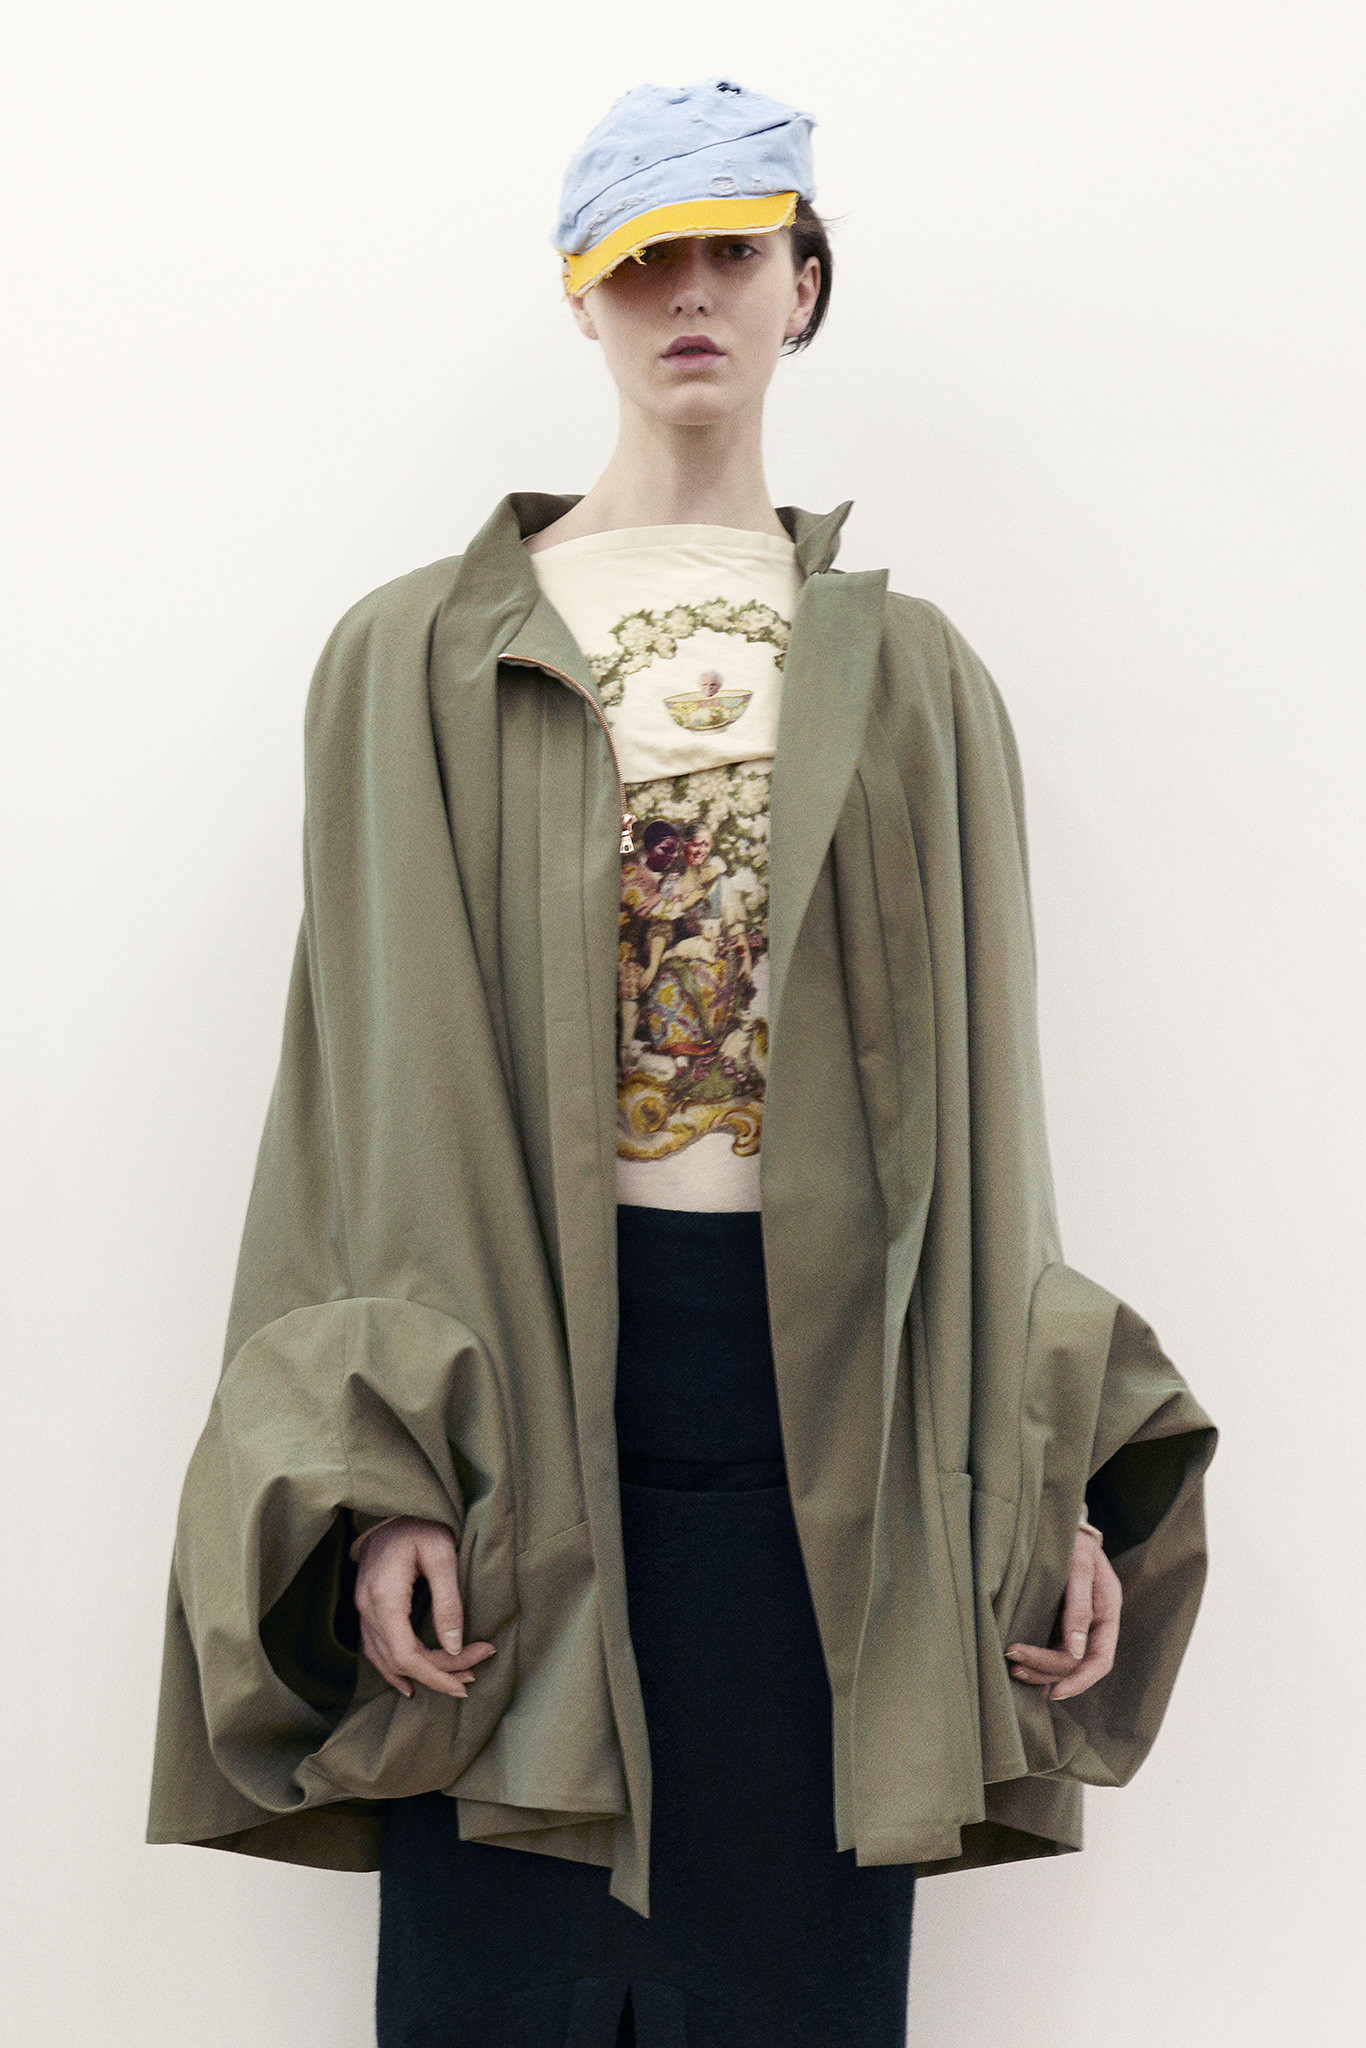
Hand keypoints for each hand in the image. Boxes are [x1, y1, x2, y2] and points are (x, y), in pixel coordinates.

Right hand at [353, 1516, 496, 1700]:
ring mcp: (362, 1608)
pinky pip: (374, 1648)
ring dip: (420, 1673)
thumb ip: (448, 1601)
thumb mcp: (442, 1554)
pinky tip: (409, 1680)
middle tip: (473, 1674)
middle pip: (399, 1661)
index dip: (436, 1675)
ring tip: (455, 1678)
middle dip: (438, 1672)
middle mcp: (367, 1607)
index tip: (465, 1683)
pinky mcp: (365, 1606)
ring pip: (385, 1659)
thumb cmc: (420, 1524)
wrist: (391, 1505)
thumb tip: (453, 1646)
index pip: (407, 1655)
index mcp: (384, 1597)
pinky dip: (393, 1668)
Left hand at [1004, 1528, 1120, 1703]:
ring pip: (1061, 1661)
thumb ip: (1080, 1605)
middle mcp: (1094, 1623)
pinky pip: (1050, 1649)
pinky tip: (1018, 1661)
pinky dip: (1035, 1658)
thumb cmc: (1071, 1539)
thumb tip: (1076, 1649)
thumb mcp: (1078, 1565)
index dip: (1080, 1680)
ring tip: (1011, 1664)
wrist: (1057, 1521)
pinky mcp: (1058, 1621)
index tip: (1055, 1691)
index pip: (1100, 1659)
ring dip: (1038, 1668)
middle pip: (1075, 1663)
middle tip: (1013, 1663)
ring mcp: (1076, 1624)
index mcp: (1107, 1610)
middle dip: (1047, 1669)